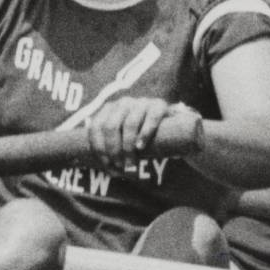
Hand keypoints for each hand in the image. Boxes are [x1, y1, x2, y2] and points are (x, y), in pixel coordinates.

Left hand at [85, 98, 200, 171]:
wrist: (173, 130)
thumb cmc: (141, 139)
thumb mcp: (123, 141)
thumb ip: (110, 149)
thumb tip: (99, 167)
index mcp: (109, 109)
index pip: (96, 127)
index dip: (99, 147)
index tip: (107, 164)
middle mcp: (123, 103)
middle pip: (111, 126)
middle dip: (114, 150)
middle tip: (121, 166)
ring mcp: (141, 102)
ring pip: (129, 124)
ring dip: (128, 147)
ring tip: (132, 162)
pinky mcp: (159, 105)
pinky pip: (151, 117)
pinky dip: (144, 133)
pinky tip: (141, 146)